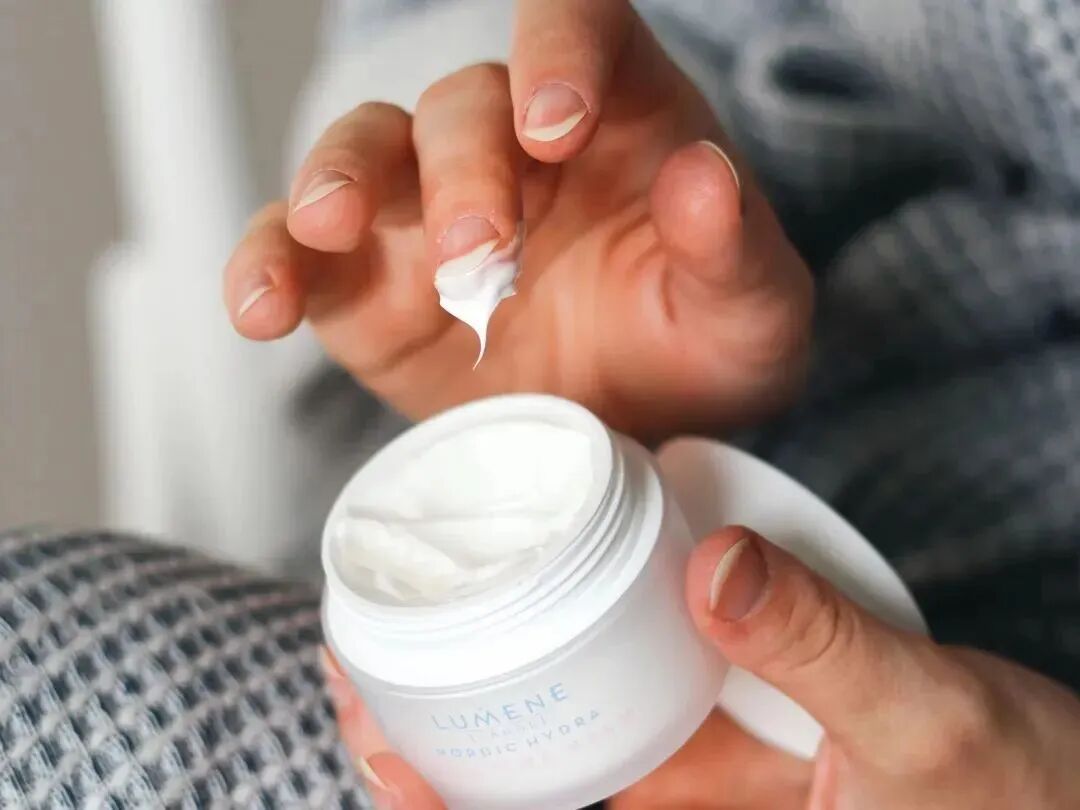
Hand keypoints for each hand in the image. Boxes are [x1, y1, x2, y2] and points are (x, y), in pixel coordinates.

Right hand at [223, 0, 811, 441]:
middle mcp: (509, 144)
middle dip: (461, 169)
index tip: (556, 125)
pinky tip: (262, 306)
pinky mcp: (366, 285)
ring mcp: (425, 210)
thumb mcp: (752, 312)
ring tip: (333, 233)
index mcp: (613, 114)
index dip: (557, 52)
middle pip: (460, 106)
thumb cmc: (697, 345)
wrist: (633, 426)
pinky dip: (270, 265)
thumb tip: (704, 177)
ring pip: (361, 152)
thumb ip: (735, 247)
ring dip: (338, 184)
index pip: (576, 27)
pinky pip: (299, 253)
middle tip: (478, 251)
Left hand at [321, 527, 1079, 808]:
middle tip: (356, 664)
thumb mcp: (927, 721)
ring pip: (568, 747)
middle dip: (428, 743)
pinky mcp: (730, 750)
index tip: (371, 739)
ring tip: (410, 634)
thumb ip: (821, 645)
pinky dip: (569, 667)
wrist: (1069, 804)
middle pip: (529, 793)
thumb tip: (712, 566)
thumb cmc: (1024, 802)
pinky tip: (534, 618)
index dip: (441, 805)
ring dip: (479, 700)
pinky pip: (630, 713)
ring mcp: (706, 789)